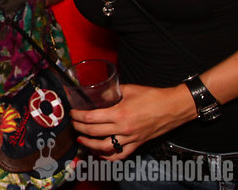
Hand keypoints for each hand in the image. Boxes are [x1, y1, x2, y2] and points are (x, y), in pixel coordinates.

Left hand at [71, 83, 194, 159]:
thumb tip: (98, 91)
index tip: (72, 113)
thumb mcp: (129, 89)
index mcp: (120, 113)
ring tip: (81, 140)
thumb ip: (112, 91)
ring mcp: (131, 138)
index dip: (78, 116)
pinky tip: (100, 153)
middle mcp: (123, 129)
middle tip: (73, 124)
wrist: (173, 107)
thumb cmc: (153, 96)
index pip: (91, 118)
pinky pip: (120, 155)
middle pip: (93, 132)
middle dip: (79, 128)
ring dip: (89, 145)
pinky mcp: (138, 144)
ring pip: (104, 147)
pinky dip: (108, 156)